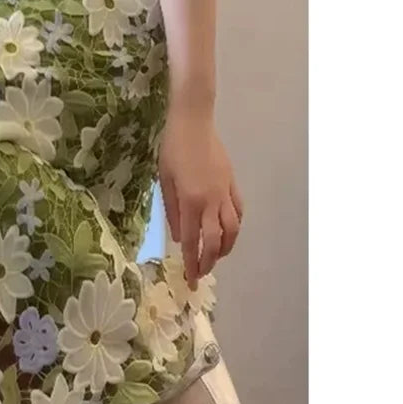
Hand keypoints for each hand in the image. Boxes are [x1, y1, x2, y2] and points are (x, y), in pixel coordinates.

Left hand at [157, 109, 243, 289]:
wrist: (193, 123)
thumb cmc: (172, 149)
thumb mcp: (164, 180)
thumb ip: (172, 210)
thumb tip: (181, 238)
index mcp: (191, 202)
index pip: (193, 242)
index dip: (192, 264)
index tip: (191, 280)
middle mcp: (211, 202)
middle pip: (216, 241)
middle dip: (209, 262)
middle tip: (202, 273)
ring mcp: (225, 193)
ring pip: (232, 229)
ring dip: (225, 248)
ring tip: (216, 256)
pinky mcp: (232, 184)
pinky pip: (238, 212)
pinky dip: (234, 226)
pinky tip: (227, 231)